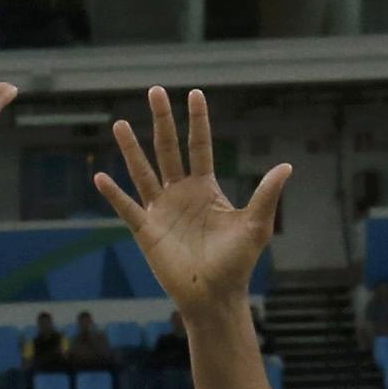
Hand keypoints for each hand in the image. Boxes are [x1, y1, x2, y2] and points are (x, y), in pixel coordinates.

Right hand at [93, 86, 292, 320]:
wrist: (214, 297)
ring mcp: (161, 212)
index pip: (199, 146)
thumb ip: (265, 195)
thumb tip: (286, 166)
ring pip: (143, 172)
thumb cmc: (237, 264)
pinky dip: (113, 194)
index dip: (197, 121)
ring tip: (120, 123)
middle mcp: (181, 194)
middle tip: (155, 91)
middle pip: (168, 149)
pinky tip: (101, 176)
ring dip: (131, 148)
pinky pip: (126, 208)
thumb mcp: (255, 226)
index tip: (194, 94)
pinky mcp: (146, 232)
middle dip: (162, 121)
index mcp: (206, 188)